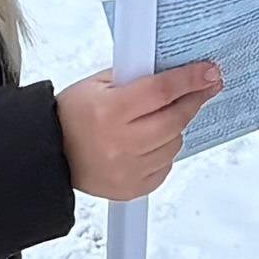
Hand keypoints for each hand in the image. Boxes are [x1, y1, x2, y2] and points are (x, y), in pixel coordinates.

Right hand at [58, 64, 222, 201]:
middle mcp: (119, 143)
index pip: (162, 91)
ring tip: (159, 119)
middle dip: (194, 100)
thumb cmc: (71, 116)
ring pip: (174, 144)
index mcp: (109, 111)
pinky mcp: (131, 189)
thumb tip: (174, 69)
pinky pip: (166, 167)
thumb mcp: (96, 84)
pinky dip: (164, 152)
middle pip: (175, 119)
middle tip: (204, 88)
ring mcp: (127, 170)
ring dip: (175, 128)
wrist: (49, 154)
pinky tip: (149, 142)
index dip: (190, 79)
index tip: (209, 72)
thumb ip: (135, 76)